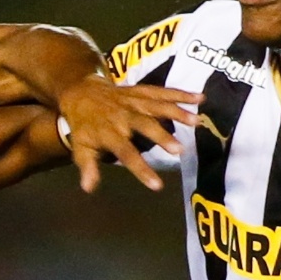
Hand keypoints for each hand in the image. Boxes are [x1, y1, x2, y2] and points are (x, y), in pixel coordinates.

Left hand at [56, 76, 201, 192]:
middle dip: (162, 136)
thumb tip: (89, 188)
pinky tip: (200, 98)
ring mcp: (134, 101)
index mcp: (109, 132)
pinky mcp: (142, 91)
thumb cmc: (84, 126)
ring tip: (196, 122)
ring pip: (157, 106)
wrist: (81, 92)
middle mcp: (123, 115)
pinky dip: (181, 94)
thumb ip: (88, 167)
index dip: (140, 169)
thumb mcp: (81, 147)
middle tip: (181, 150)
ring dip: (177, 112)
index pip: (126, 152)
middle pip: (144, 125)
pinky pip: (162, 92)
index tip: (157, 185)